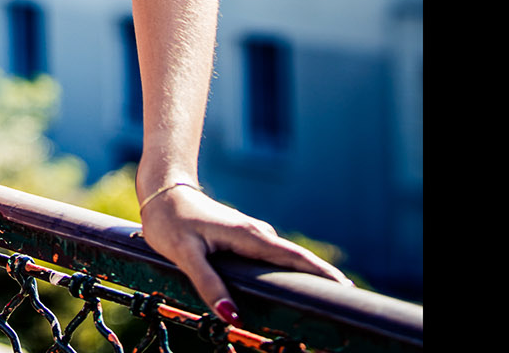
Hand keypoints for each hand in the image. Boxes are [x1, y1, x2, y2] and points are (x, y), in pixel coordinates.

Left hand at [137, 183, 352, 326]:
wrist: (162, 190)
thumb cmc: (171, 221)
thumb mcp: (185, 255)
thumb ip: (208, 285)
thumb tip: (232, 317)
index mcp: (249, 236)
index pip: (294, 257)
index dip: (321, 273)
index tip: (346, 289)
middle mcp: (257, 233)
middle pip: (298, 259)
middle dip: (322, 277)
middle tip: (345, 300)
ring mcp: (253, 235)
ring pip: (286, 258)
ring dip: (305, 275)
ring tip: (325, 298)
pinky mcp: (246, 239)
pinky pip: (273, 258)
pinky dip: (288, 270)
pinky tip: (293, 285)